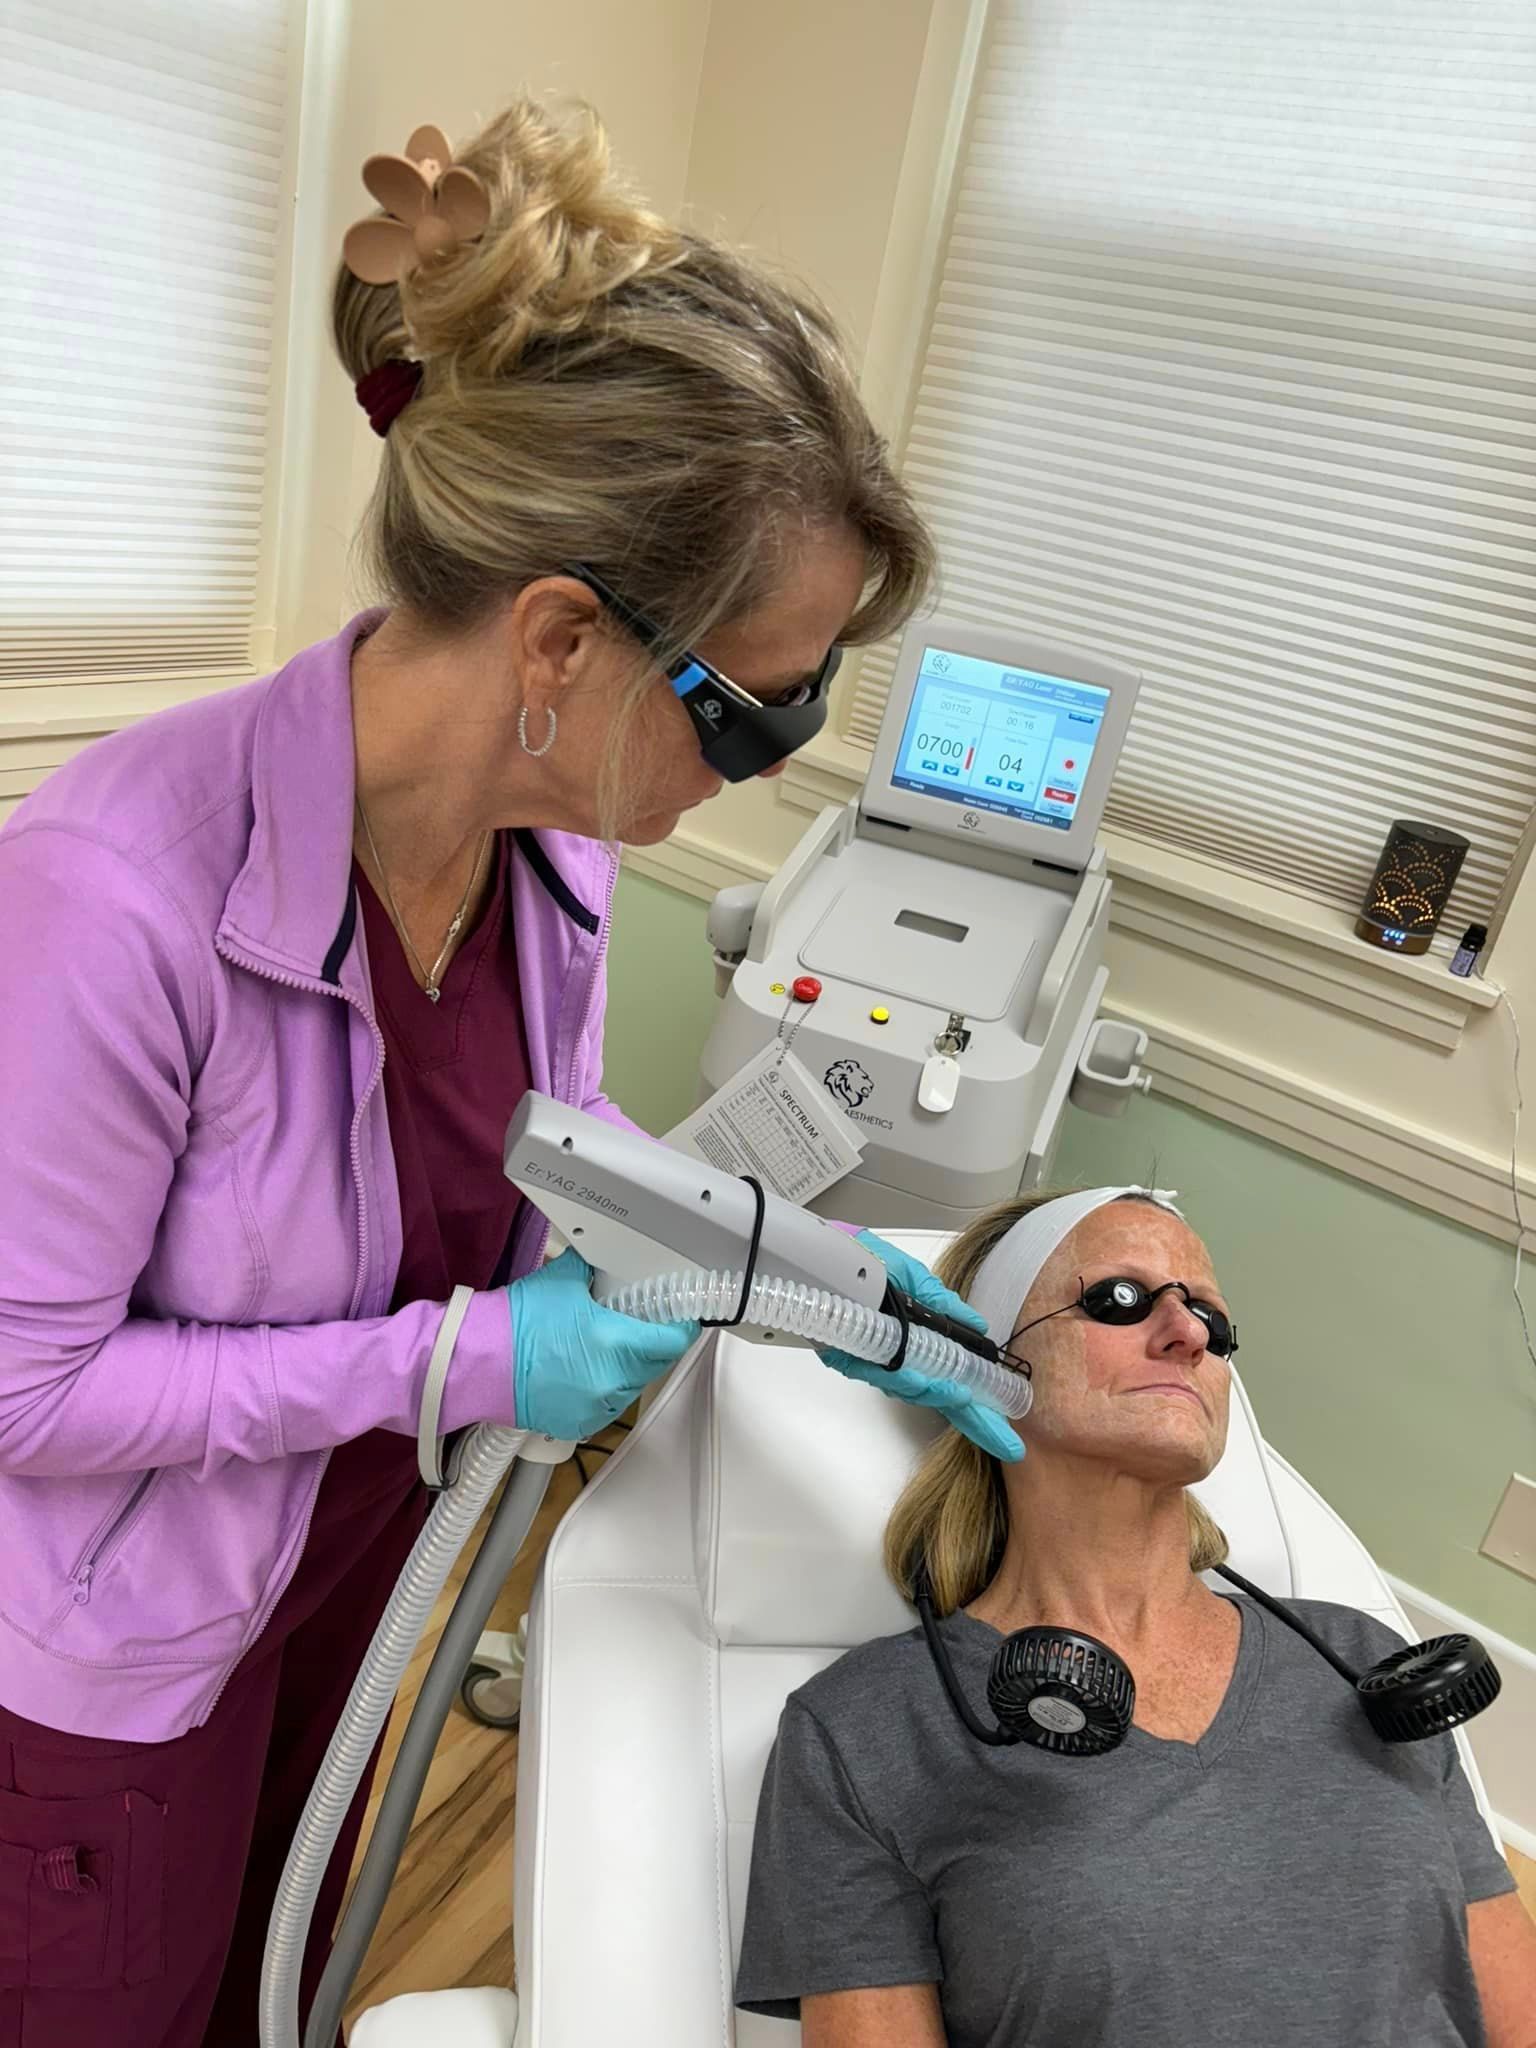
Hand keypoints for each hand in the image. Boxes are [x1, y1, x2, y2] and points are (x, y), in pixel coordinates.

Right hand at [509, 1248, 699, 1440]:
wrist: (477, 1362)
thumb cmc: (514, 1325)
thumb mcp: (564, 1279)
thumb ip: (595, 1269)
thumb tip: (606, 1258)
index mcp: (616, 1345)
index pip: (672, 1341)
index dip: (680, 1327)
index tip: (681, 1319)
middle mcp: (611, 1381)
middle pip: (654, 1364)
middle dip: (651, 1345)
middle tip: (640, 1325)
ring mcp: (595, 1407)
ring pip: (631, 1387)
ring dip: (628, 1368)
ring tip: (605, 1347)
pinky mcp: (578, 1423)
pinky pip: (606, 1406)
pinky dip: (604, 1389)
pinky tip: (585, 1370)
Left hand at [817, 1231, 1023, 1463]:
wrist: (820, 1248)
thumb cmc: (862, 1260)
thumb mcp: (910, 1276)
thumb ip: (940, 1303)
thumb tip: (976, 1327)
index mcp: (913, 1340)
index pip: (951, 1381)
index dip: (978, 1411)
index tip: (1007, 1440)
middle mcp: (893, 1356)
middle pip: (935, 1395)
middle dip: (969, 1417)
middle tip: (998, 1433)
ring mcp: (869, 1359)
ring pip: (908, 1388)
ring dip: (934, 1392)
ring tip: (959, 1394)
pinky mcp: (841, 1354)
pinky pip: (875, 1373)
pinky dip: (900, 1377)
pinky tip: (919, 1378)